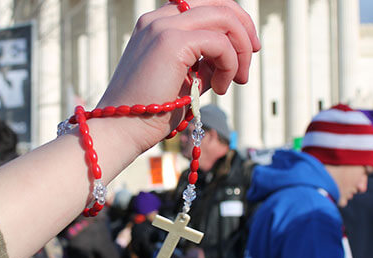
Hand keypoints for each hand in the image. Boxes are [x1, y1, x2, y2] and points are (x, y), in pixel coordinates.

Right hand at [96, 0, 260, 152]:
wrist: (121, 129)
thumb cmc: (150, 111)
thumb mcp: (183, 79)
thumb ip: (204, 63)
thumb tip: (233, 58)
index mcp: (157, 24)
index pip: (204, 4)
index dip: (232, 22)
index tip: (245, 50)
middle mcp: (158, 19)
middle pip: (218, 3)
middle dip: (244, 28)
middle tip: (251, 56)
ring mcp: (163, 27)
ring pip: (223, 17)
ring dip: (240, 50)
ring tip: (236, 80)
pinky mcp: (171, 42)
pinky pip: (219, 43)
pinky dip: (230, 64)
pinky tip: (220, 88)